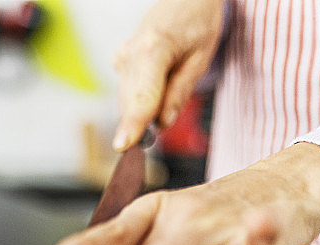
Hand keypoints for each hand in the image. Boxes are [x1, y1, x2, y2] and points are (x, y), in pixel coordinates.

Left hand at [51, 142, 319, 244]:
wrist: (279, 185)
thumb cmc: (211, 221)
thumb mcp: (170, 239)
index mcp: (148, 217)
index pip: (113, 240)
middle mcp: (175, 218)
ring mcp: (214, 224)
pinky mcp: (259, 229)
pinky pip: (254, 236)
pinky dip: (255, 236)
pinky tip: (254, 236)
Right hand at [112, 0, 224, 150]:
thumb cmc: (196, 23)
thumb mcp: (200, 57)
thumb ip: (180, 92)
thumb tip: (162, 123)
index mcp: (153, 49)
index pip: (142, 96)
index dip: (133, 123)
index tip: (122, 146)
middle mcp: (130, 54)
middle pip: (132, 104)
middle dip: (145, 121)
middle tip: (165, 120)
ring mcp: (121, 58)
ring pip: (128, 101)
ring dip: (145, 108)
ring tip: (170, 82)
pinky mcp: (119, 62)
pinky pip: (128, 92)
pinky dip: (142, 98)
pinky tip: (159, 79)